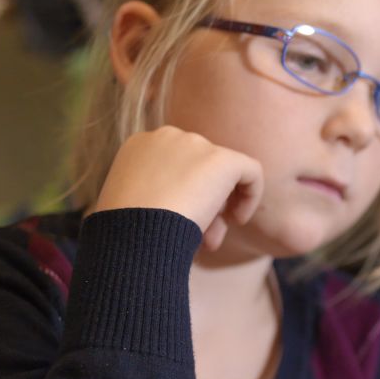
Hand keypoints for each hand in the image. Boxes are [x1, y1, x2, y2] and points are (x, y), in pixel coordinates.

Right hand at [93, 126, 263, 251]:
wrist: (134, 231)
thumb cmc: (128, 231)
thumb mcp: (135, 207)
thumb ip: (158, 197)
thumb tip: (189, 208)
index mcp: (140, 147)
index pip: (175, 167)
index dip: (184, 198)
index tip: (180, 224)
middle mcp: (166, 137)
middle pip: (199, 171)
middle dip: (203, 206)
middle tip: (202, 239)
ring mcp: (195, 145)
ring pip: (220, 174)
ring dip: (218, 208)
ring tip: (211, 241)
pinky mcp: (222, 159)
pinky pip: (251, 171)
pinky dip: (250, 196)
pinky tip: (236, 220)